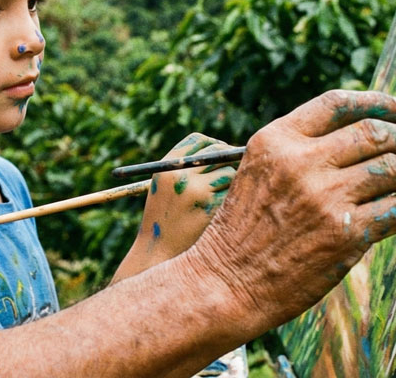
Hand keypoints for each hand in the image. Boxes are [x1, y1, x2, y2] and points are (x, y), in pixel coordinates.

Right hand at [112, 133, 235, 282]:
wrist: (158, 254)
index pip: (198, 141)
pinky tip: (229, 212)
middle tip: (238, 171)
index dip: (214, 145)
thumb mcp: (165, 189)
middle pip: (217, 154)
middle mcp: (180, 175)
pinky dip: (236, 200)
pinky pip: (234, 194)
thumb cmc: (165, 221)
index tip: (223, 153)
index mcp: (166, 167)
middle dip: (230, 162)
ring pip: (230, 174)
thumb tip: (229, 152)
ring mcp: (197, 192)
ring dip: (234, 183)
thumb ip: (188, 169)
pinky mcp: (212, 209)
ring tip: (227, 198)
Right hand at [176, 90, 395, 332]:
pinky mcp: (345, 233)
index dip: (377, 102)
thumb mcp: (258, 173)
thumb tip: (363, 138)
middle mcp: (301, 161)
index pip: (337, 103)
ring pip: (393, 169)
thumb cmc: (243, 231)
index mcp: (276, 140)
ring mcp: (324, 196)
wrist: (227, 282)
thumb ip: (298, 151)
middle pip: (374, 132)